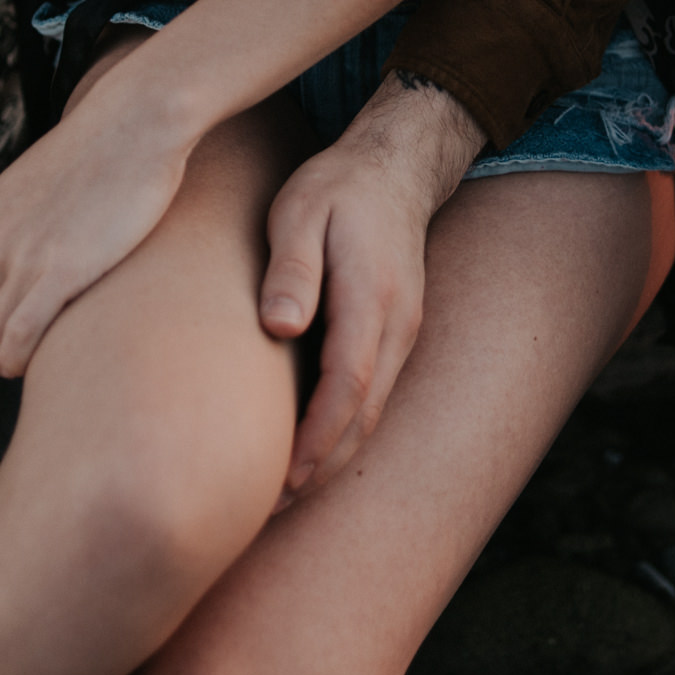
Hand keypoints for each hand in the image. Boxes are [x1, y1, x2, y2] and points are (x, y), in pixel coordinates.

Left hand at [0, 69, 196, 376]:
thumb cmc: (99, 154)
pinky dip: (25, 361)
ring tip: (44, 364)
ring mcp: (16, 260)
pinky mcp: (54, 273)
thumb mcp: (30, 187)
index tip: (30, 330)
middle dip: (1, 349)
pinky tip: (48, 364)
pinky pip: (20, 339)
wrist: (134, 122)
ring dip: (12, 362)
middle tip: (38, 355)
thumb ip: (0, 226)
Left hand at [260, 71, 484, 503]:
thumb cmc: (337, 187)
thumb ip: (291, 268)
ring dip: (334, 458)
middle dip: (322, 468)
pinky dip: (345, 432)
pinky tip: (312, 449)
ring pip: (373, 414)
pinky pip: (374, 397)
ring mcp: (403, 332)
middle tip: (270, 508)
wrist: (397, 166)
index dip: (316, 439)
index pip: (347, 386)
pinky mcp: (398, 334)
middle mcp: (397, 325)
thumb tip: (278, 327)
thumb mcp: (300, 211)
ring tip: (284, 493)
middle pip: (365, 417)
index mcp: (371, 299)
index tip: (282, 479)